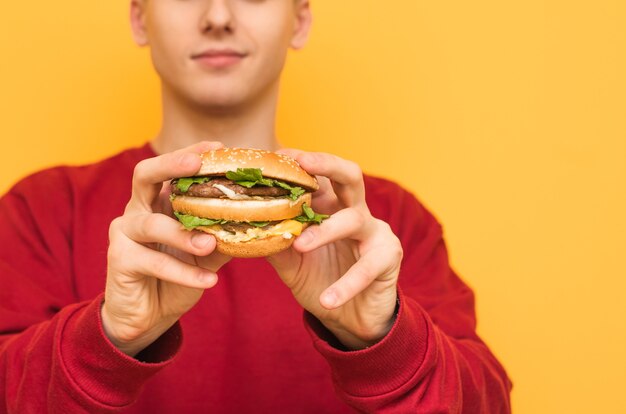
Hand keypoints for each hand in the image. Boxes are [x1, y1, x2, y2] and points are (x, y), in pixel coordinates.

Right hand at [102, 141, 230, 356]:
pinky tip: (209, 281)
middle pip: (145, 175)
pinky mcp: (119, 260)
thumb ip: (225, 232)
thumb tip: (262, 218)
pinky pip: (153, 262)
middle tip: (198, 164)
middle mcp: (138, 210)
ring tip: (211, 243)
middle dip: (171, 165)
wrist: (148, 315)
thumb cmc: (177, 275)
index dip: (190, 154)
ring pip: (152, 224)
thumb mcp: (207, 252)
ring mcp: (124, 233)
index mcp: (159, 202)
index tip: (217, 147)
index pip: (171, 168)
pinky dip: (183, 272)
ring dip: (183, 234)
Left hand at [267, 151, 402, 349]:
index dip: (300, 163)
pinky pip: (368, 267)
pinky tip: (328, 300)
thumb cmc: (321, 281)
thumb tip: (247, 228)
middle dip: (327, 164)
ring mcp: (375, 231)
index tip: (276, 157)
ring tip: (300, 245)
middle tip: (302, 163)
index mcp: (330, 207)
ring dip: (325, 231)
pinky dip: (346, 284)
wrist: (352, 318)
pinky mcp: (389, 256)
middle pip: (349, 175)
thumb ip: (275, 244)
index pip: (318, 176)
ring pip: (353, 219)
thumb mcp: (292, 264)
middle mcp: (354, 211)